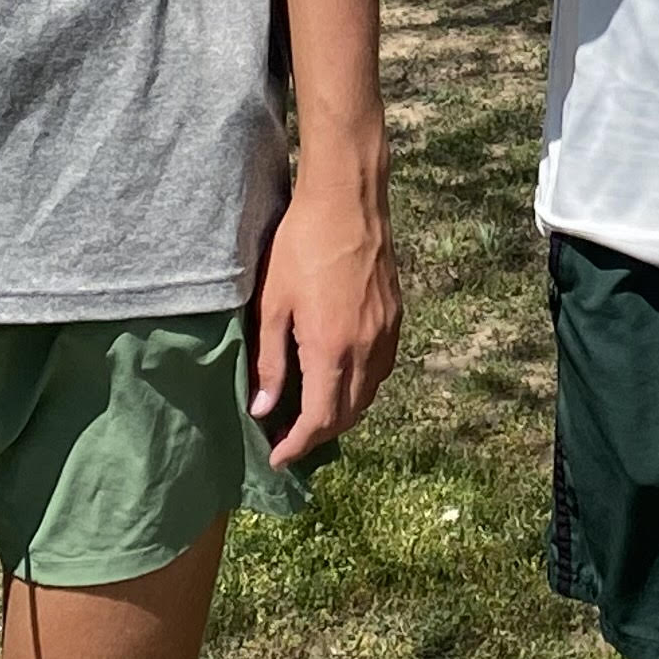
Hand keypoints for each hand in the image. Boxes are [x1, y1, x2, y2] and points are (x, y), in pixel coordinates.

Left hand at [250, 171, 400, 466]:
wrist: (348, 200)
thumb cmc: (301, 246)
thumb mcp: (271, 304)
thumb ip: (269, 361)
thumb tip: (263, 408)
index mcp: (330, 349)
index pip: (318, 420)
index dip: (297, 446)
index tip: (277, 458)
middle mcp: (365, 349)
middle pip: (347, 414)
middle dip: (318, 436)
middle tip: (288, 439)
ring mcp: (385, 334)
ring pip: (368, 395)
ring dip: (342, 414)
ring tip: (312, 414)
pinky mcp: (395, 317)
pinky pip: (380, 370)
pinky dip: (361, 387)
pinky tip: (340, 378)